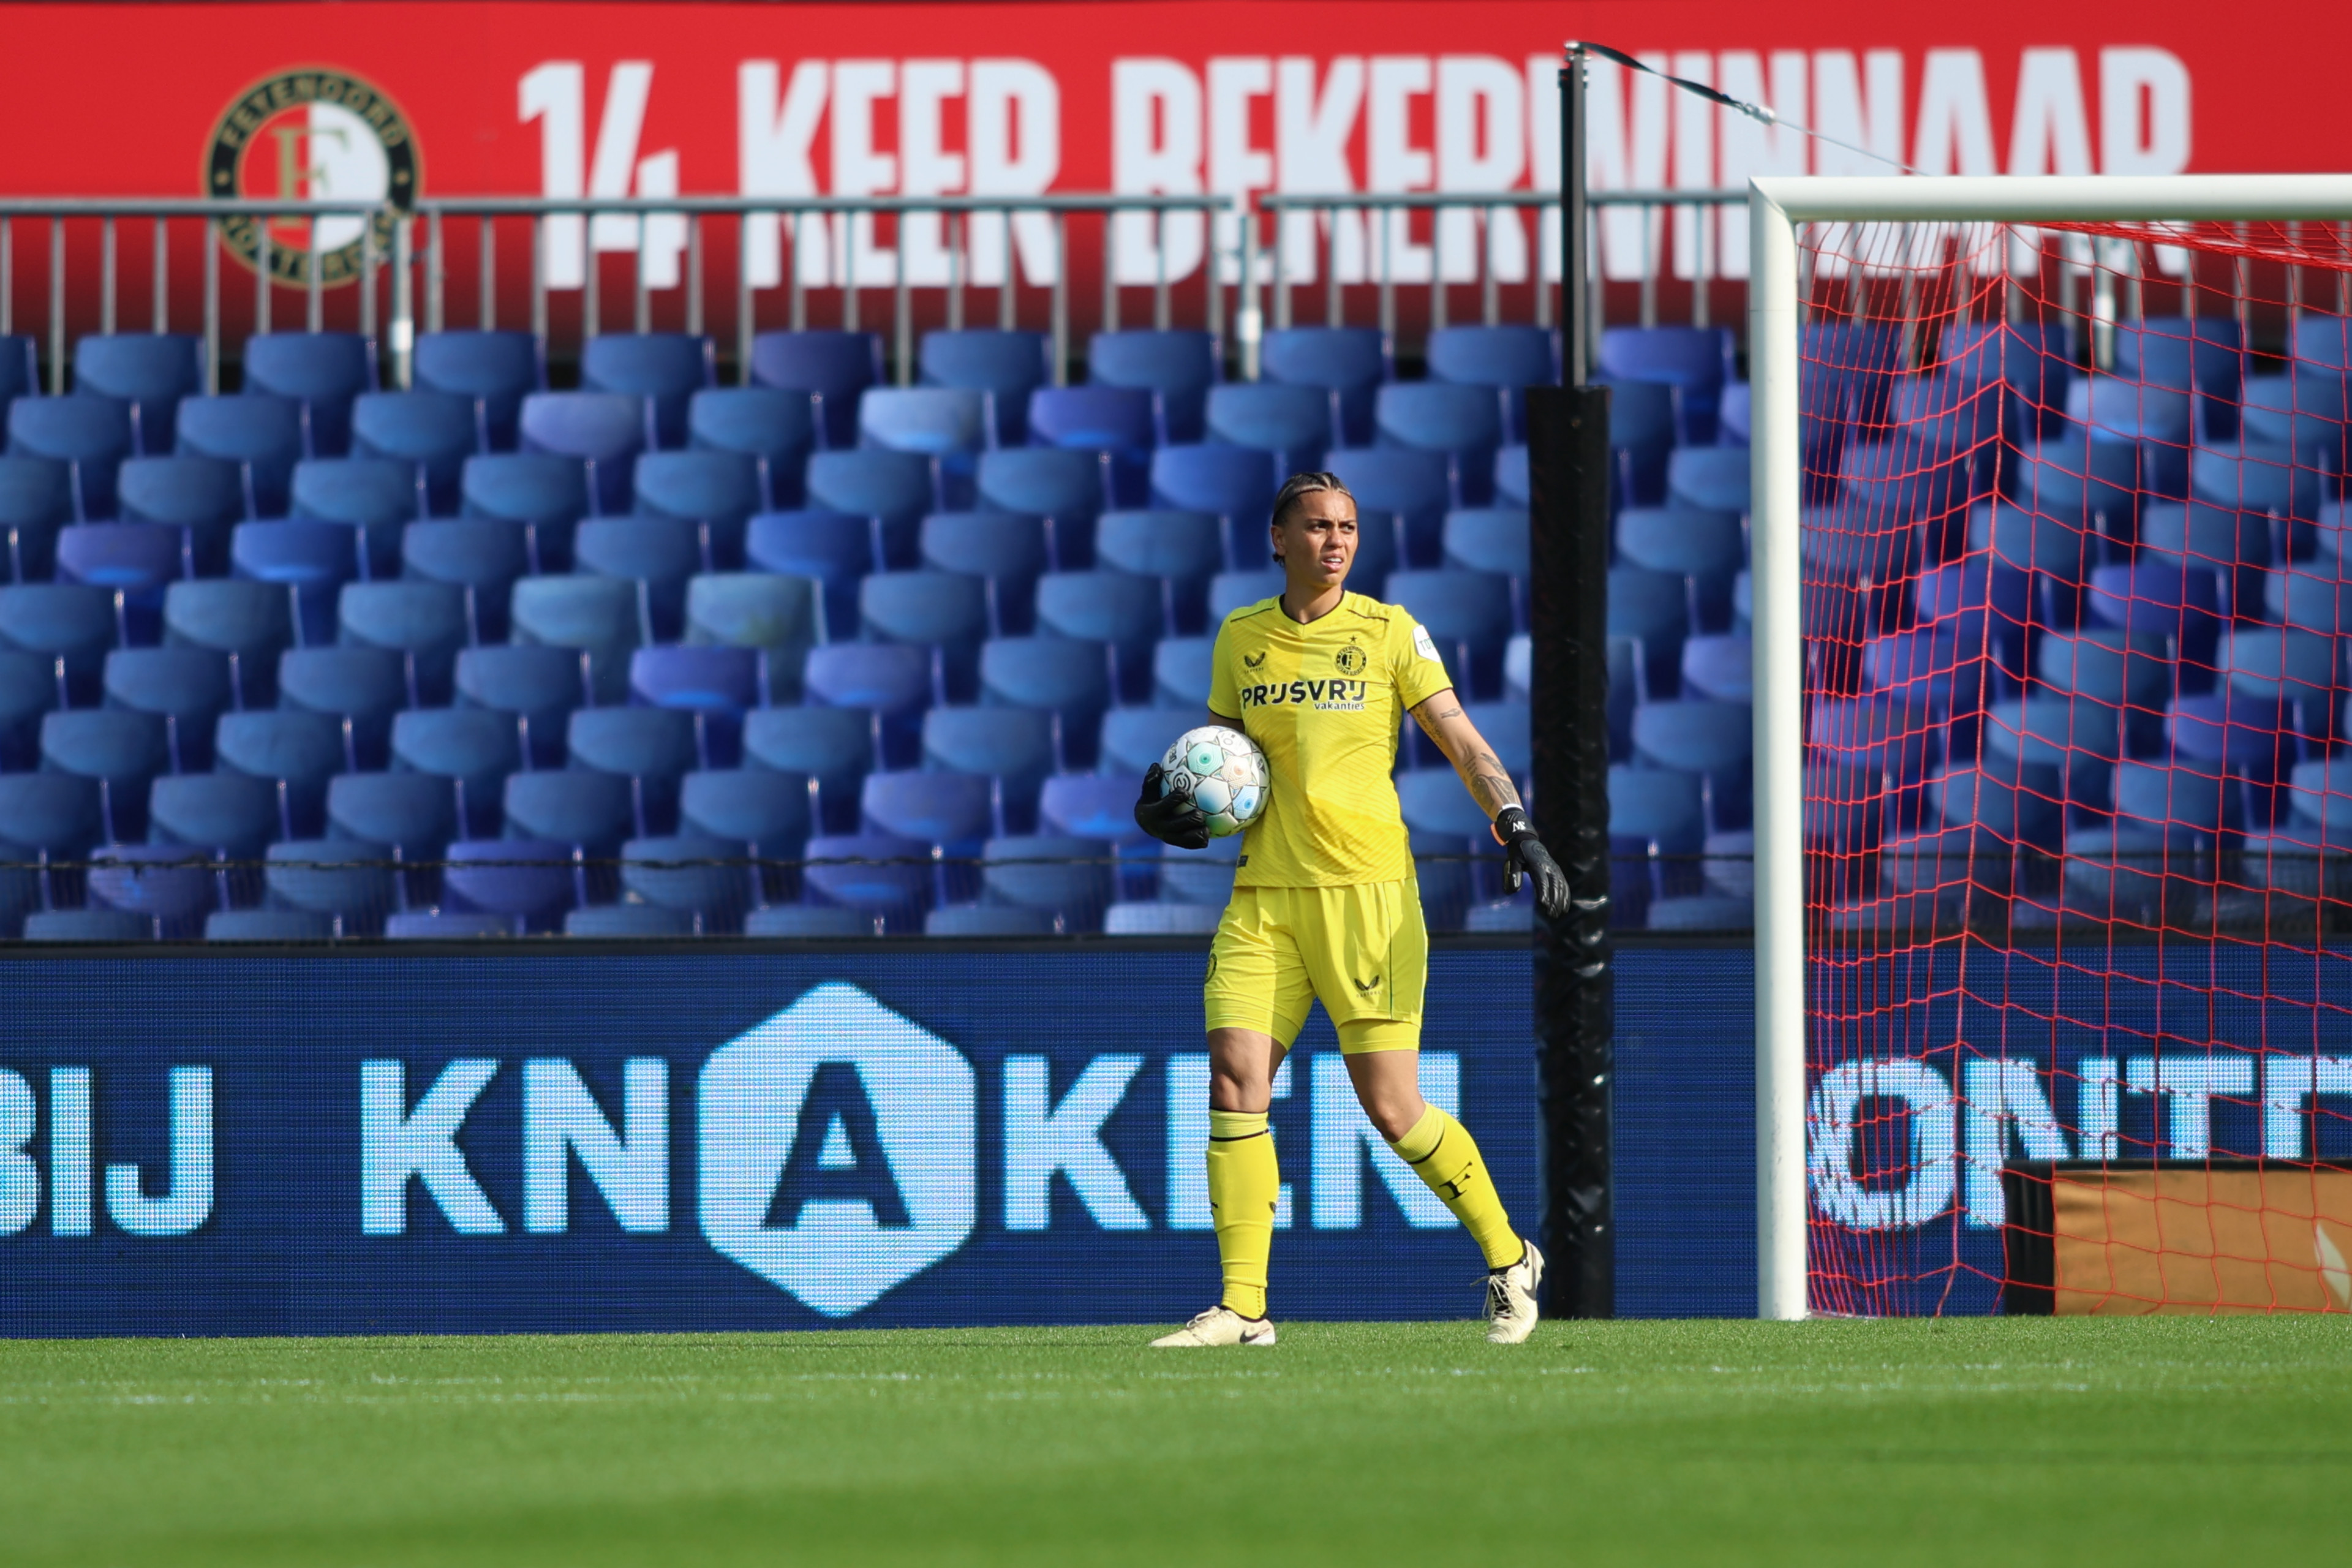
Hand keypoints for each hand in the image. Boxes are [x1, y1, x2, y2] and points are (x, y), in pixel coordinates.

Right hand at [1135, 762, 1210, 849]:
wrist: (1147, 823)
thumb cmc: (1151, 801)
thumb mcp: (1148, 790)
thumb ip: (1151, 779)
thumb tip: (1156, 765)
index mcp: (1151, 814)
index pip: (1164, 805)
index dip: (1175, 798)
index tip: (1186, 792)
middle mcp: (1159, 828)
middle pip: (1178, 825)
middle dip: (1191, 819)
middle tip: (1200, 812)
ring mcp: (1168, 838)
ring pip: (1185, 839)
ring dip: (1198, 833)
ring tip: (1208, 827)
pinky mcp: (1177, 843)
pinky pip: (1191, 844)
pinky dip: (1201, 840)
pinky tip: (1211, 834)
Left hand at [1492, 806, 1570, 920]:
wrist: (1527, 840)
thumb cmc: (1518, 853)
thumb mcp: (1512, 861)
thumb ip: (1513, 874)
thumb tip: (1513, 890)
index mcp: (1537, 864)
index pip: (1541, 880)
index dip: (1543, 892)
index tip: (1542, 905)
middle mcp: (1549, 866)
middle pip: (1554, 885)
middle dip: (1554, 900)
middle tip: (1551, 915)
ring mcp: (1555, 868)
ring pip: (1561, 885)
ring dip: (1561, 900)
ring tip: (1558, 914)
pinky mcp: (1557, 870)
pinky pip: (1564, 884)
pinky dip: (1566, 895)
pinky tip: (1565, 907)